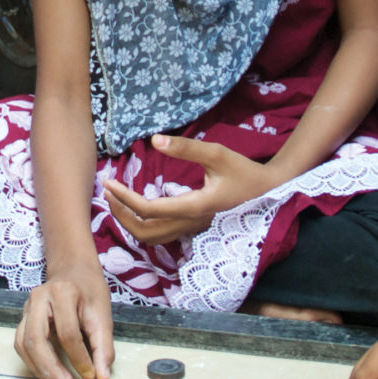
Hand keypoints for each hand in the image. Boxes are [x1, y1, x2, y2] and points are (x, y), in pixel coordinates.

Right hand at [16, 266, 114, 378]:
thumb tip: (102, 377)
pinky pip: (21, 344)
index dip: (79, 358)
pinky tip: (47, 374)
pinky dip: (33, 362)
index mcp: (62, 293)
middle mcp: (38, 298)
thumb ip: (103, 347)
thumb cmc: (89, 290)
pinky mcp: (23, 317)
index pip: (67, 333)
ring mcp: (27, 307)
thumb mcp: (103, 314)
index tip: (91, 377)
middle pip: (36, 339)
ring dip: (39, 369)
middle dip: (50, 368)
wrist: (72, 269)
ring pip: (23, 344)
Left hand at [102, 136, 277, 245]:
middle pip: (144, 231)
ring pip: (152, 239)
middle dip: (121, 214)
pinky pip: (161, 236)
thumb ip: (186, 148)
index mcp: (194, 207)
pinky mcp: (194, 229)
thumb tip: (155, 140)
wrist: (269, 192)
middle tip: (108, 192)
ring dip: (129, 223)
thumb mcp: (217, 154)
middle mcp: (190, 224)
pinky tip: (137, 208)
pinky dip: (143, 226)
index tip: (110, 183)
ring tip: (117, 201)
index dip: (125, 198)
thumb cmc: (244, 171)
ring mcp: (193, 230)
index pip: (149, 210)